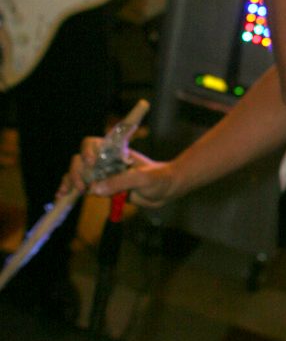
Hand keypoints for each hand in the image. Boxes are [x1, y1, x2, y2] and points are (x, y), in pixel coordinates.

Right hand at [59, 137, 175, 208]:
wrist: (168, 191)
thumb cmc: (159, 178)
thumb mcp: (143, 178)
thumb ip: (121, 181)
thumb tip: (94, 190)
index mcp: (115, 151)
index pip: (94, 144)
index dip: (88, 150)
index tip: (91, 162)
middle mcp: (106, 161)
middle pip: (82, 160)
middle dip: (77, 171)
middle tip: (82, 186)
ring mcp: (103, 175)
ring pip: (79, 174)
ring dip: (70, 181)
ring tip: (64, 194)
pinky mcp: (103, 188)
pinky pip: (83, 188)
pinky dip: (71, 191)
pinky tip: (62, 197)